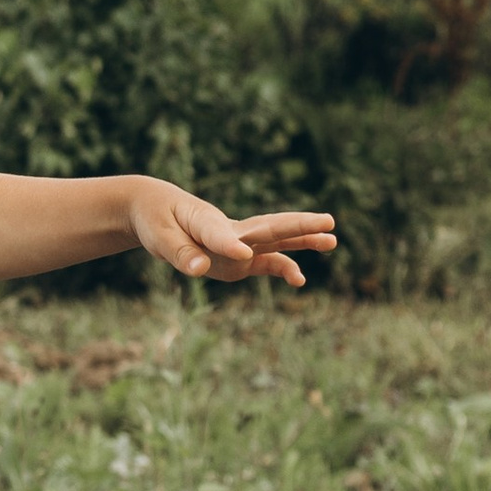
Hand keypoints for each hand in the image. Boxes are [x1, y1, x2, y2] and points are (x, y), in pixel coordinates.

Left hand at [131, 184, 337, 285]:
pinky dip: (282, 269)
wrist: (158, 210)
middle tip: (329, 222)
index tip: (242, 252)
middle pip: (267, 226)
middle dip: (297, 225)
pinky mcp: (239, 259)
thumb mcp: (160, 236)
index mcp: (205, 222)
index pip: (219, 234)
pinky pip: (266, 263)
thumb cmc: (157, 219)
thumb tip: (200, 269)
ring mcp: (238, 243)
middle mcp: (230, 230)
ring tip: (333, 240)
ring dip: (303, 240)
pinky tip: (299, 280)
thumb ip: (180, 253)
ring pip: (276, 240)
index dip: (228, 244)